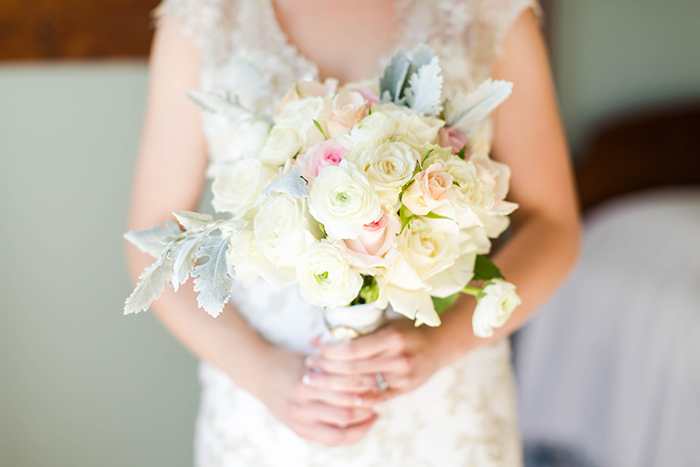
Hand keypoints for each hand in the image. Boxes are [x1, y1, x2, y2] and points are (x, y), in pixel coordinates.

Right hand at [254, 347, 377, 446]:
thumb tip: (366, 364)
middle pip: (346, 412)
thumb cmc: (288, 360)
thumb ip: (333, 364)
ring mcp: (299, 421)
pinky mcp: (299, 431)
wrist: (258, 373)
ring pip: (341, 430)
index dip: (365, 387)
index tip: (377, 379)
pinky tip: (362, 424)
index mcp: (305, 383)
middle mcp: (301, 405)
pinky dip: (351, 435)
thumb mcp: (310, 357)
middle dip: (367, 406)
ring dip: (362, 422)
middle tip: (380, 395)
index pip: (345, 390)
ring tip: (374, 410)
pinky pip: (332, 440)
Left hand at [303, 319, 450, 403]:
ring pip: (360, 386)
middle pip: (352, 369)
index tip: (315, 351)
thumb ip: (354, 331)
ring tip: (317, 380)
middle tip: (309, 369)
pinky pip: (375, 398)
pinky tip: (340, 396)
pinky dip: (356, 399)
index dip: (329, 352)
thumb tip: (316, 339)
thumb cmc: (406, 330)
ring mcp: (402, 377)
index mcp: (391, 337)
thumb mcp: (383, 323)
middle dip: (326, 370)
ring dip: (335, 385)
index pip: (352, 348)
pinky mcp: (404, 390)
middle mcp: (398, 358)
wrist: (440, 344)